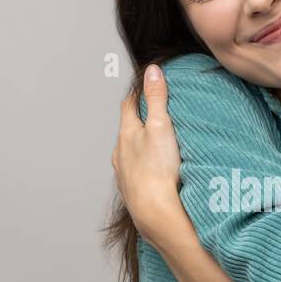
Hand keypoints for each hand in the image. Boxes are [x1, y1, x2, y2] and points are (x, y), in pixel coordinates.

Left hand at [114, 64, 186, 241]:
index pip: (128, 105)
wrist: (154, 211)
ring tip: (154, 145)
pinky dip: (143, 167)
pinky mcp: (132, 191)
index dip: (136, 93)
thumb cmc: (158, 168)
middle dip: (138, 121)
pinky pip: (136, 173)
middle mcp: (120, 153)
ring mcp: (124, 173)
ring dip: (139, 147)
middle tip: (152, 114)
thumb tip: (152, 70)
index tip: (143, 86)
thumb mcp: (161, 125)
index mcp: (126, 134)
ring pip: (129, 153)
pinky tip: (153, 172)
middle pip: (127, 130)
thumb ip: (156, 98)